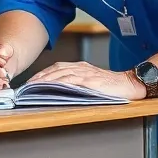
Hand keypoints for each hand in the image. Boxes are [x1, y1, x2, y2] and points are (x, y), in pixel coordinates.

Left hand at [29, 62, 144, 98]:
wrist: (131, 84)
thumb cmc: (112, 86)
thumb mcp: (91, 82)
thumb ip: (77, 83)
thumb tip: (59, 91)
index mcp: (80, 67)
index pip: (56, 68)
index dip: (42, 74)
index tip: (30, 82)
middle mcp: (82, 68)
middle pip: (55, 69)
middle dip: (40, 77)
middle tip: (27, 86)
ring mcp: (87, 74)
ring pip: (61, 74)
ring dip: (46, 80)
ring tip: (34, 87)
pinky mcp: (92, 81)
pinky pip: (74, 80)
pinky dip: (61, 82)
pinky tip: (52, 86)